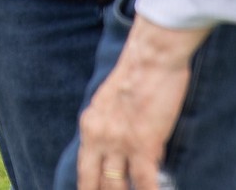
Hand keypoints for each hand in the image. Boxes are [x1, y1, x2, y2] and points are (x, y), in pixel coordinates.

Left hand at [76, 16, 207, 189]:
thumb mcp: (109, 102)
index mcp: (89, 126)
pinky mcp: (143, 145)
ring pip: (116, 187)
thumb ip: (109, 126)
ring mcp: (119, 143)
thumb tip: (120, 150)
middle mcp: (98, 137)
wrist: (151, 57)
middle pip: (94, 183)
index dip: (88, 188)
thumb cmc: (136, 73)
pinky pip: (144, 182)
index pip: (84, 170)